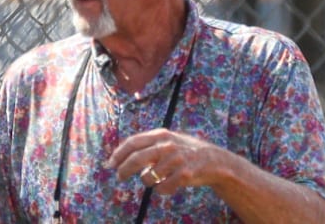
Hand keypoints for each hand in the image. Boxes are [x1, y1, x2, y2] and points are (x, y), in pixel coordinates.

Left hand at [106, 128, 225, 194]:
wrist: (215, 161)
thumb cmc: (185, 151)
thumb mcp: (168, 140)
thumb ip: (148, 145)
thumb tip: (120, 155)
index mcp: (161, 135)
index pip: (133, 143)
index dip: (118, 154)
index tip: (110, 164)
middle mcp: (167, 145)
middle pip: (137, 158)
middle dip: (123, 169)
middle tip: (119, 177)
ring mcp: (176, 160)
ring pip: (148, 177)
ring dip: (147, 181)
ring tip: (155, 179)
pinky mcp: (184, 175)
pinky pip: (162, 188)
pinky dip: (160, 190)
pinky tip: (167, 185)